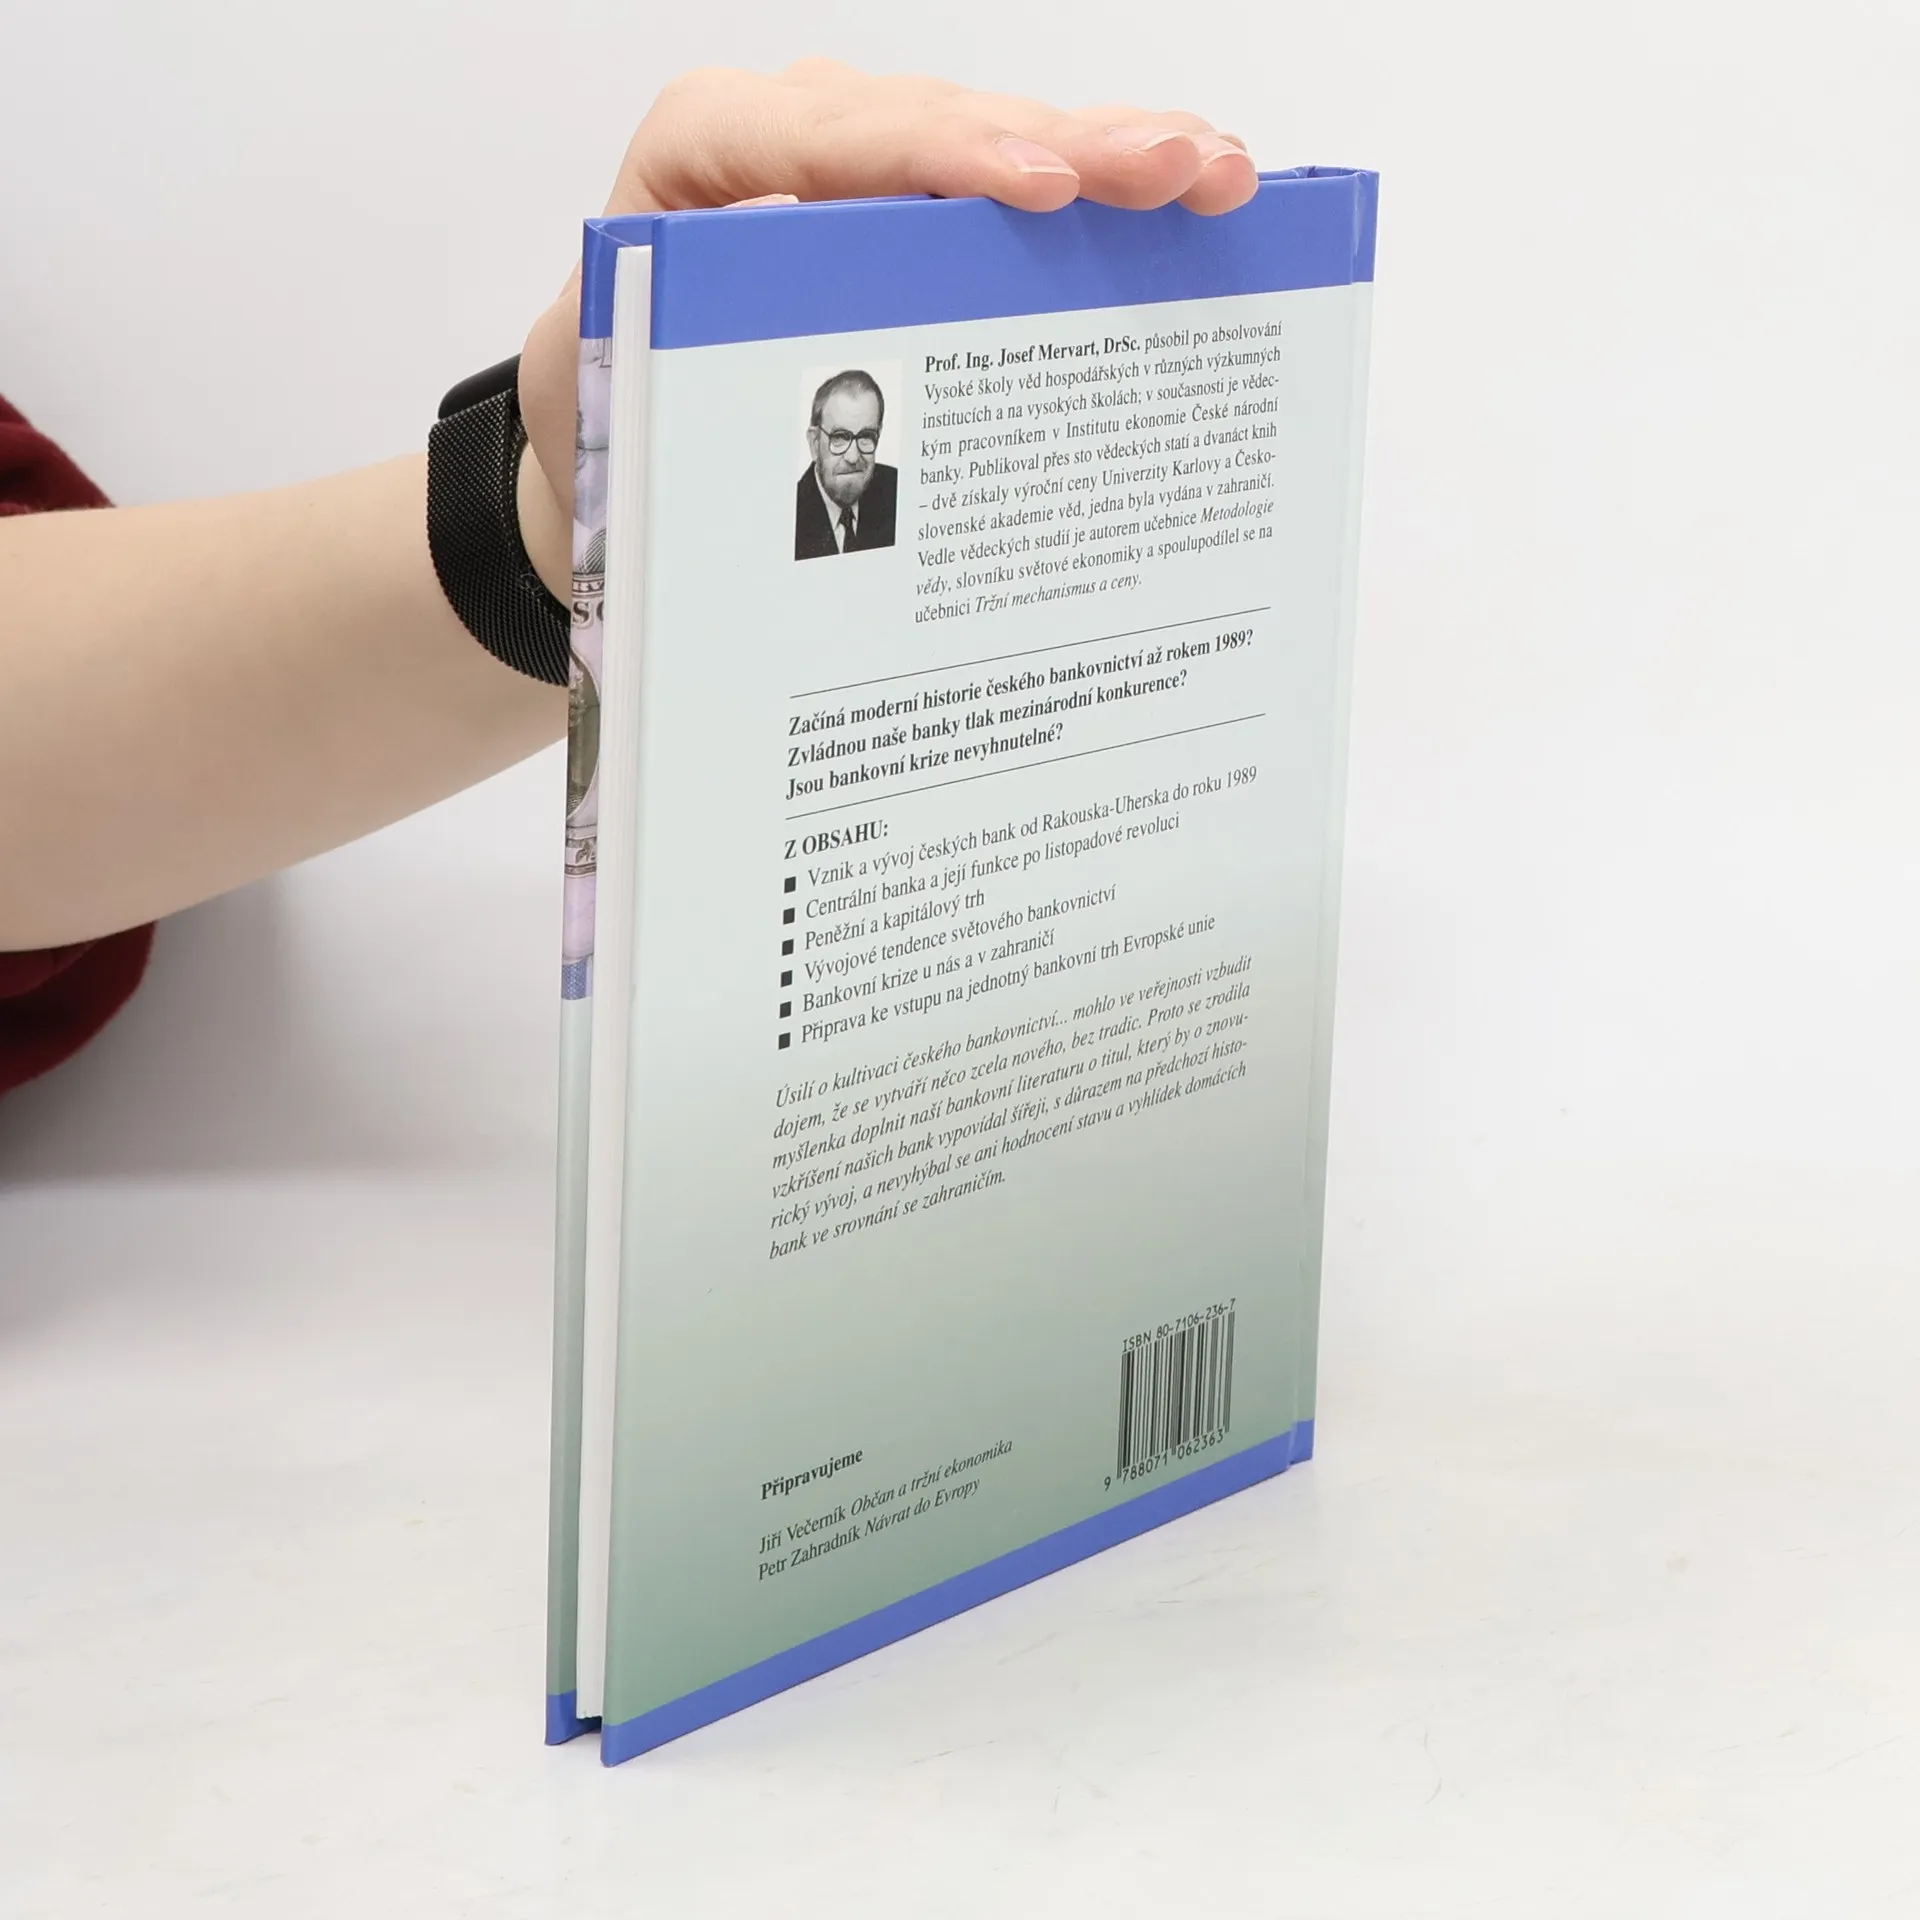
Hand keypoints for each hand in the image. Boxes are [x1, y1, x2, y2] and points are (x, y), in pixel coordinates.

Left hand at [515, 62, 1256, 581]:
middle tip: (1172, 169)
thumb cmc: (619, 405)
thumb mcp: (625, 384)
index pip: (824, 136)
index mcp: (703, 151)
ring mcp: (864, 161)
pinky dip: (1097, 191)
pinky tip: (1184, 190)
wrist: (620, 426)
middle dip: (1066, 145)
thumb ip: (690, 360)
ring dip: (1111, 155)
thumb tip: (809, 391)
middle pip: (937, 123)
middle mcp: (791, 133)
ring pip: (995, 137)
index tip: (1038, 189)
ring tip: (1214, 176)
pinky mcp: (914, 205)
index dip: (938, 156)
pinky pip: (1010, 180)